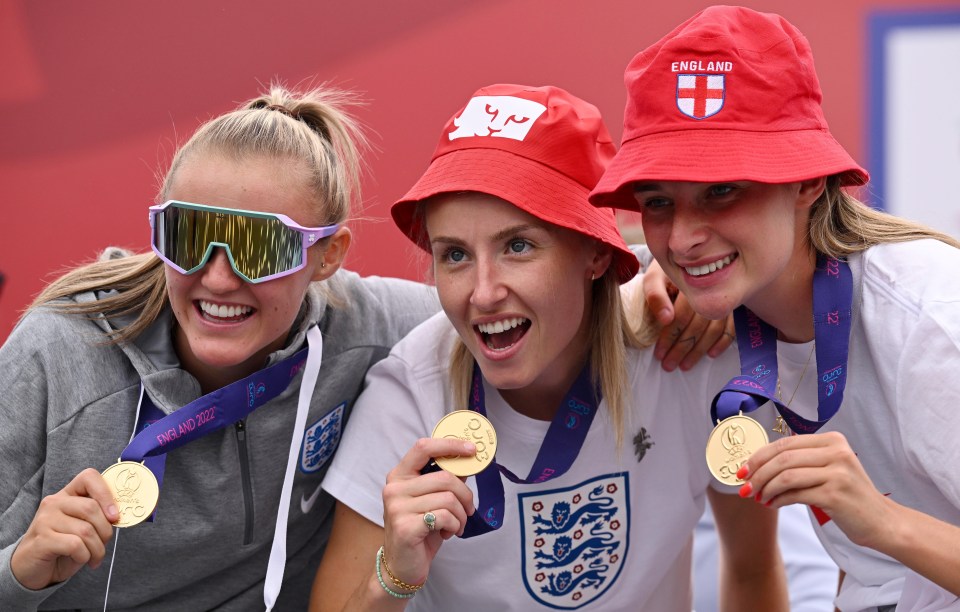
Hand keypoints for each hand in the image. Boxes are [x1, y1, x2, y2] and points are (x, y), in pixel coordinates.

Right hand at [11, 468, 118, 589]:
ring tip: (94, 557)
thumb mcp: (83, 527)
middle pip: (91, 508)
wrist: (32, 569)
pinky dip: (84, 556)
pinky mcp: (42, 539)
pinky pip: (75, 545)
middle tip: (104, 544)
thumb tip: (119, 515)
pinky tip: (81, 559)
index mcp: (67, 494)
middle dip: (105, 531)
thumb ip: (98, 516)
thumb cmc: (63, 547)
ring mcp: (45, 520)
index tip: (114, 516)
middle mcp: (54, 503)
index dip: (107, 494)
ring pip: (85, 530)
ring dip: (97, 548)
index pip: (89, 477)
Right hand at [380, 438, 476, 589]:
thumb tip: (468, 460)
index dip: (450, 445)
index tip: (472, 449)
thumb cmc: (421, 528)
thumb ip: (445, 479)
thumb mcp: (433, 500)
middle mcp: (394, 488)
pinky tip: (448, 532)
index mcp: (399, 475)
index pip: (424, 447)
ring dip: (461, 515)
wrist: (403, 565)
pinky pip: (445, 517)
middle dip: (465, 495)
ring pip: (448, 499)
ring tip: (456, 525)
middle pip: (445, 478)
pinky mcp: (405, 527)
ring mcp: (397, 507)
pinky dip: (454, 525)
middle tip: (469, 509)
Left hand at [642, 259, 733, 370]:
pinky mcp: (734, 303)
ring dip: (700, 350)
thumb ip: (655, 296)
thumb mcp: (655, 278)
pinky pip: (732, 326)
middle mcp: (710, 290)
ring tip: (686, 365)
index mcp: (690, 283)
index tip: (660, 354)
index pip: (681, 316)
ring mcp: (724, 297)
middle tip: (670, 366)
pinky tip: (712, 354)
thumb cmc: (669, 270)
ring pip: (714, 329)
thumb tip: (666, 319)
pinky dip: (723, 341)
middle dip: (682, 349)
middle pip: (697, 326)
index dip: (670, 337)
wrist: (690, 256)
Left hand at [738, 431, 893, 548]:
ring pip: (786, 475)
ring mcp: (838, 473)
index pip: (785, 443)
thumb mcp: (828, 468)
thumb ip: (801, 461)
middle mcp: (837, 452)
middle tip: (745, 487)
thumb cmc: (848, 496)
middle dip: (757, 473)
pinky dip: (778, 499)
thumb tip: (757, 464)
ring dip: (765, 488)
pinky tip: (773, 504)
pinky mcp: (836, 494)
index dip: (759, 456)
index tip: (742, 470)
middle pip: (782, 458)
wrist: (881, 522)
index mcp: (833, 440)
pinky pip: (795, 494)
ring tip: (758, 498)